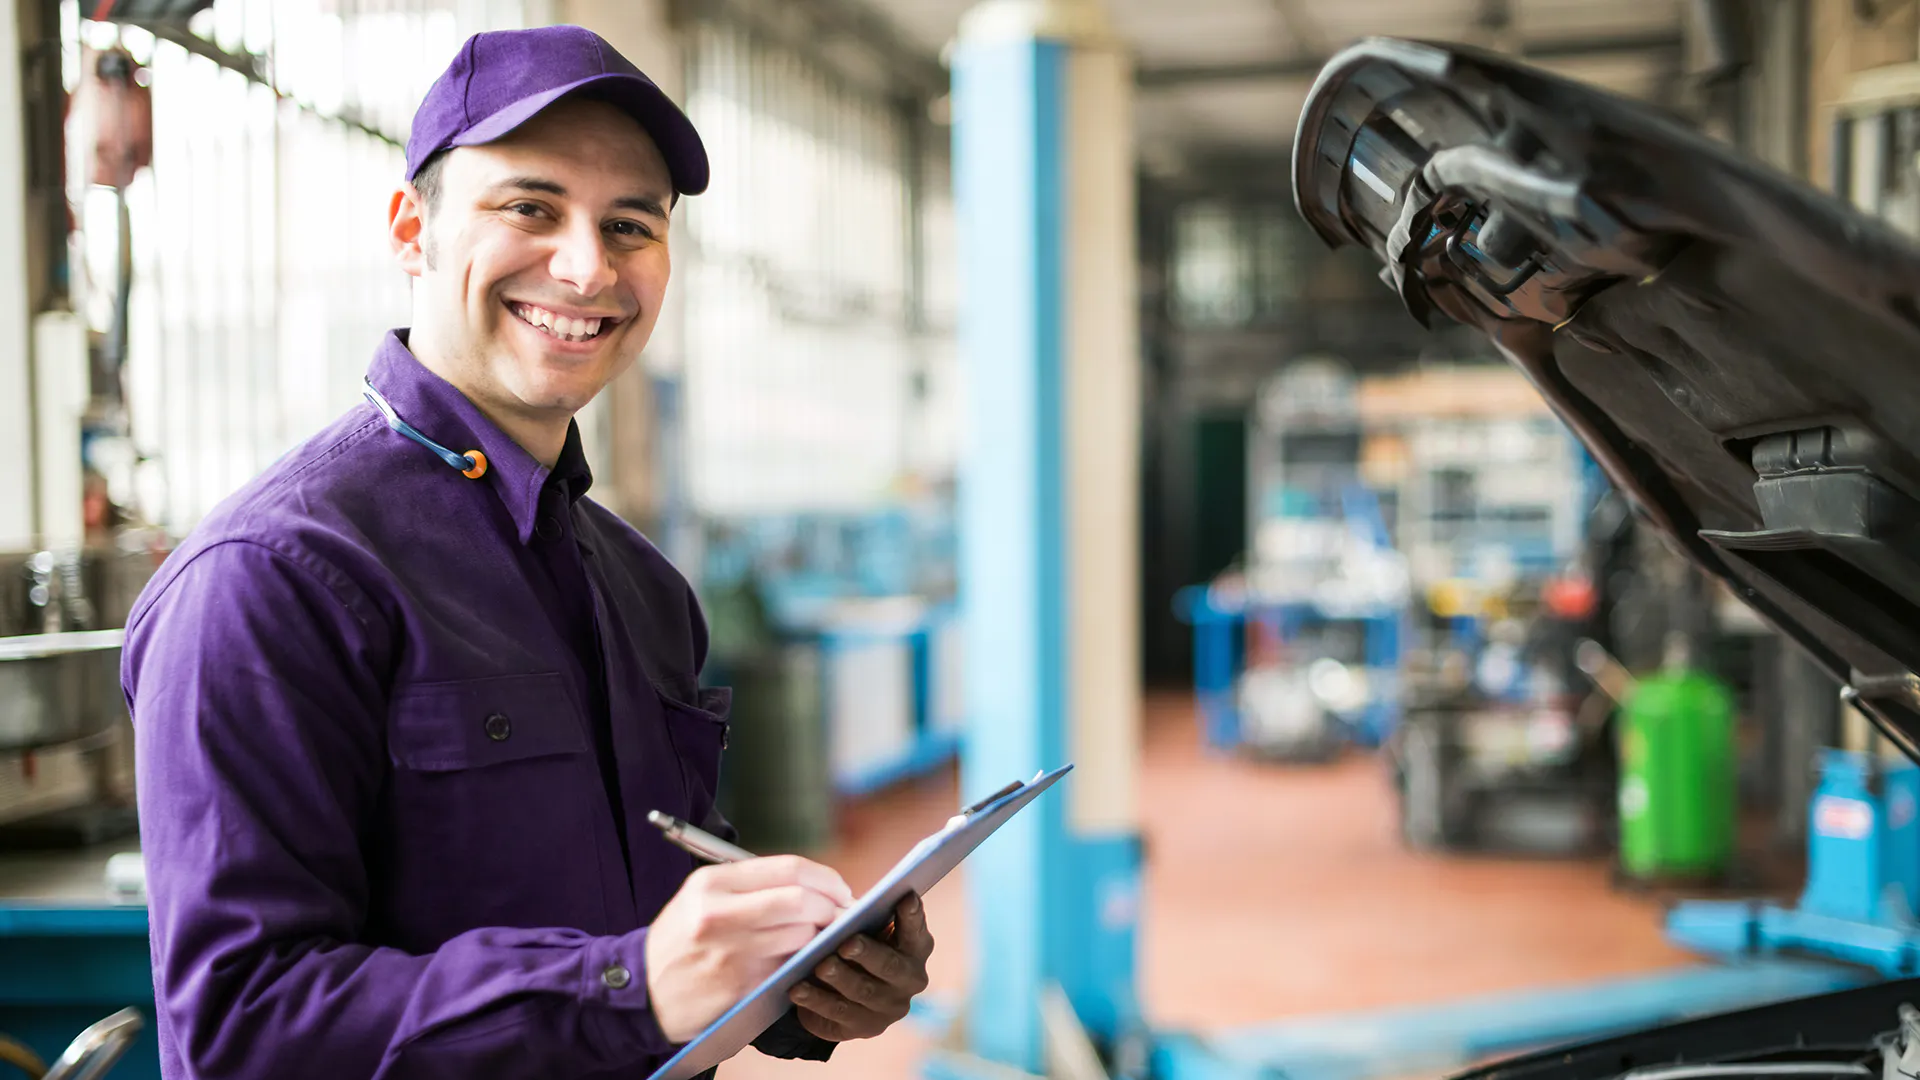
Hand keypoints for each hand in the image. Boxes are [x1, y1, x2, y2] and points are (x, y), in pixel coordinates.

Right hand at [646, 856, 854, 1044]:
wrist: (641, 991)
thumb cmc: (682, 940)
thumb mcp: (702, 898)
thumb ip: (752, 885)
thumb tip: (815, 885)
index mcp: (713, 883)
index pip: (788, 869)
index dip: (825, 878)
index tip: (840, 889)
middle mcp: (720, 914)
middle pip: (801, 901)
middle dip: (832, 907)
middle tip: (842, 915)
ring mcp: (730, 952)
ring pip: (801, 935)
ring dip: (821, 937)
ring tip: (822, 937)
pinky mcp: (739, 986)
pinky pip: (789, 967)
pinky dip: (804, 961)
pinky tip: (803, 960)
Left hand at [788, 892, 933, 1042]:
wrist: (843, 990)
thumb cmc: (858, 945)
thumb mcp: (864, 929)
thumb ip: (862, 919)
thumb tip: (839, 912)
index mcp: (915, 948)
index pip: (916, 931)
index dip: (912, 916)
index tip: (905, 897)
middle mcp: (910, 980)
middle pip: (891, 966)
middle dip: (869, 953)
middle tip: (848, 943)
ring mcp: (889, 1007)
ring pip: (863, 991)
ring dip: (840, 978)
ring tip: (820, 965)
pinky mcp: (864, 1027)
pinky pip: (838, 1013)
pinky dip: (816, 999)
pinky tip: (798, 989)